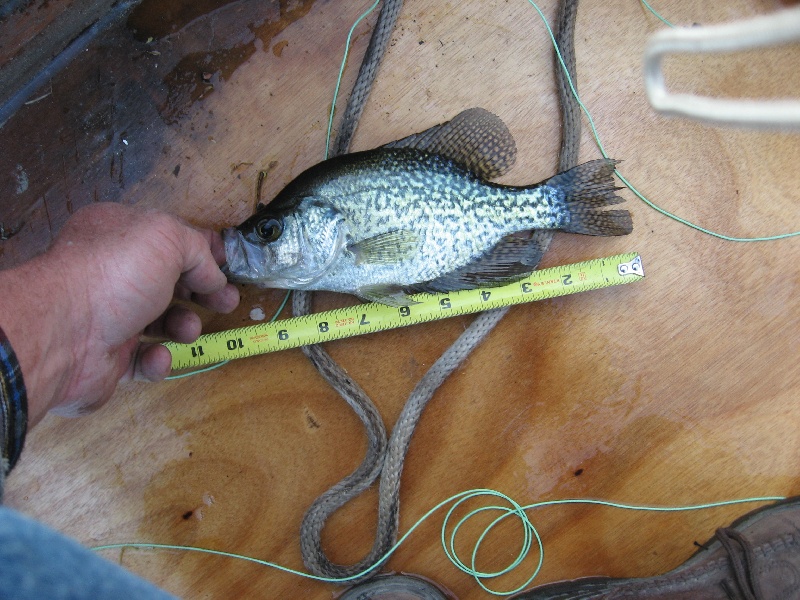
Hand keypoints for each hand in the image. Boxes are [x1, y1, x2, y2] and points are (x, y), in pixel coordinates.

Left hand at [0, 203, 238, 425]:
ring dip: (183, 326)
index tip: (228, 266)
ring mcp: (109, 316)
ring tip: (187, 330)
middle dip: (202, 292)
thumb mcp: (166, 238)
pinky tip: (157, 354)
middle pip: (169, 282)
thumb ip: (199, 250)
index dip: (202, 250)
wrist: (65, 336)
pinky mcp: (108, 357)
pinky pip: (144, 359)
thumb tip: (214, 277)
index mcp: (119, 235)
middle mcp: (112, 273)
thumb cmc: (114, 275)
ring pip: (160, 322)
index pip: (169, 238)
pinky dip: (159, 359)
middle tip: (227, 302)